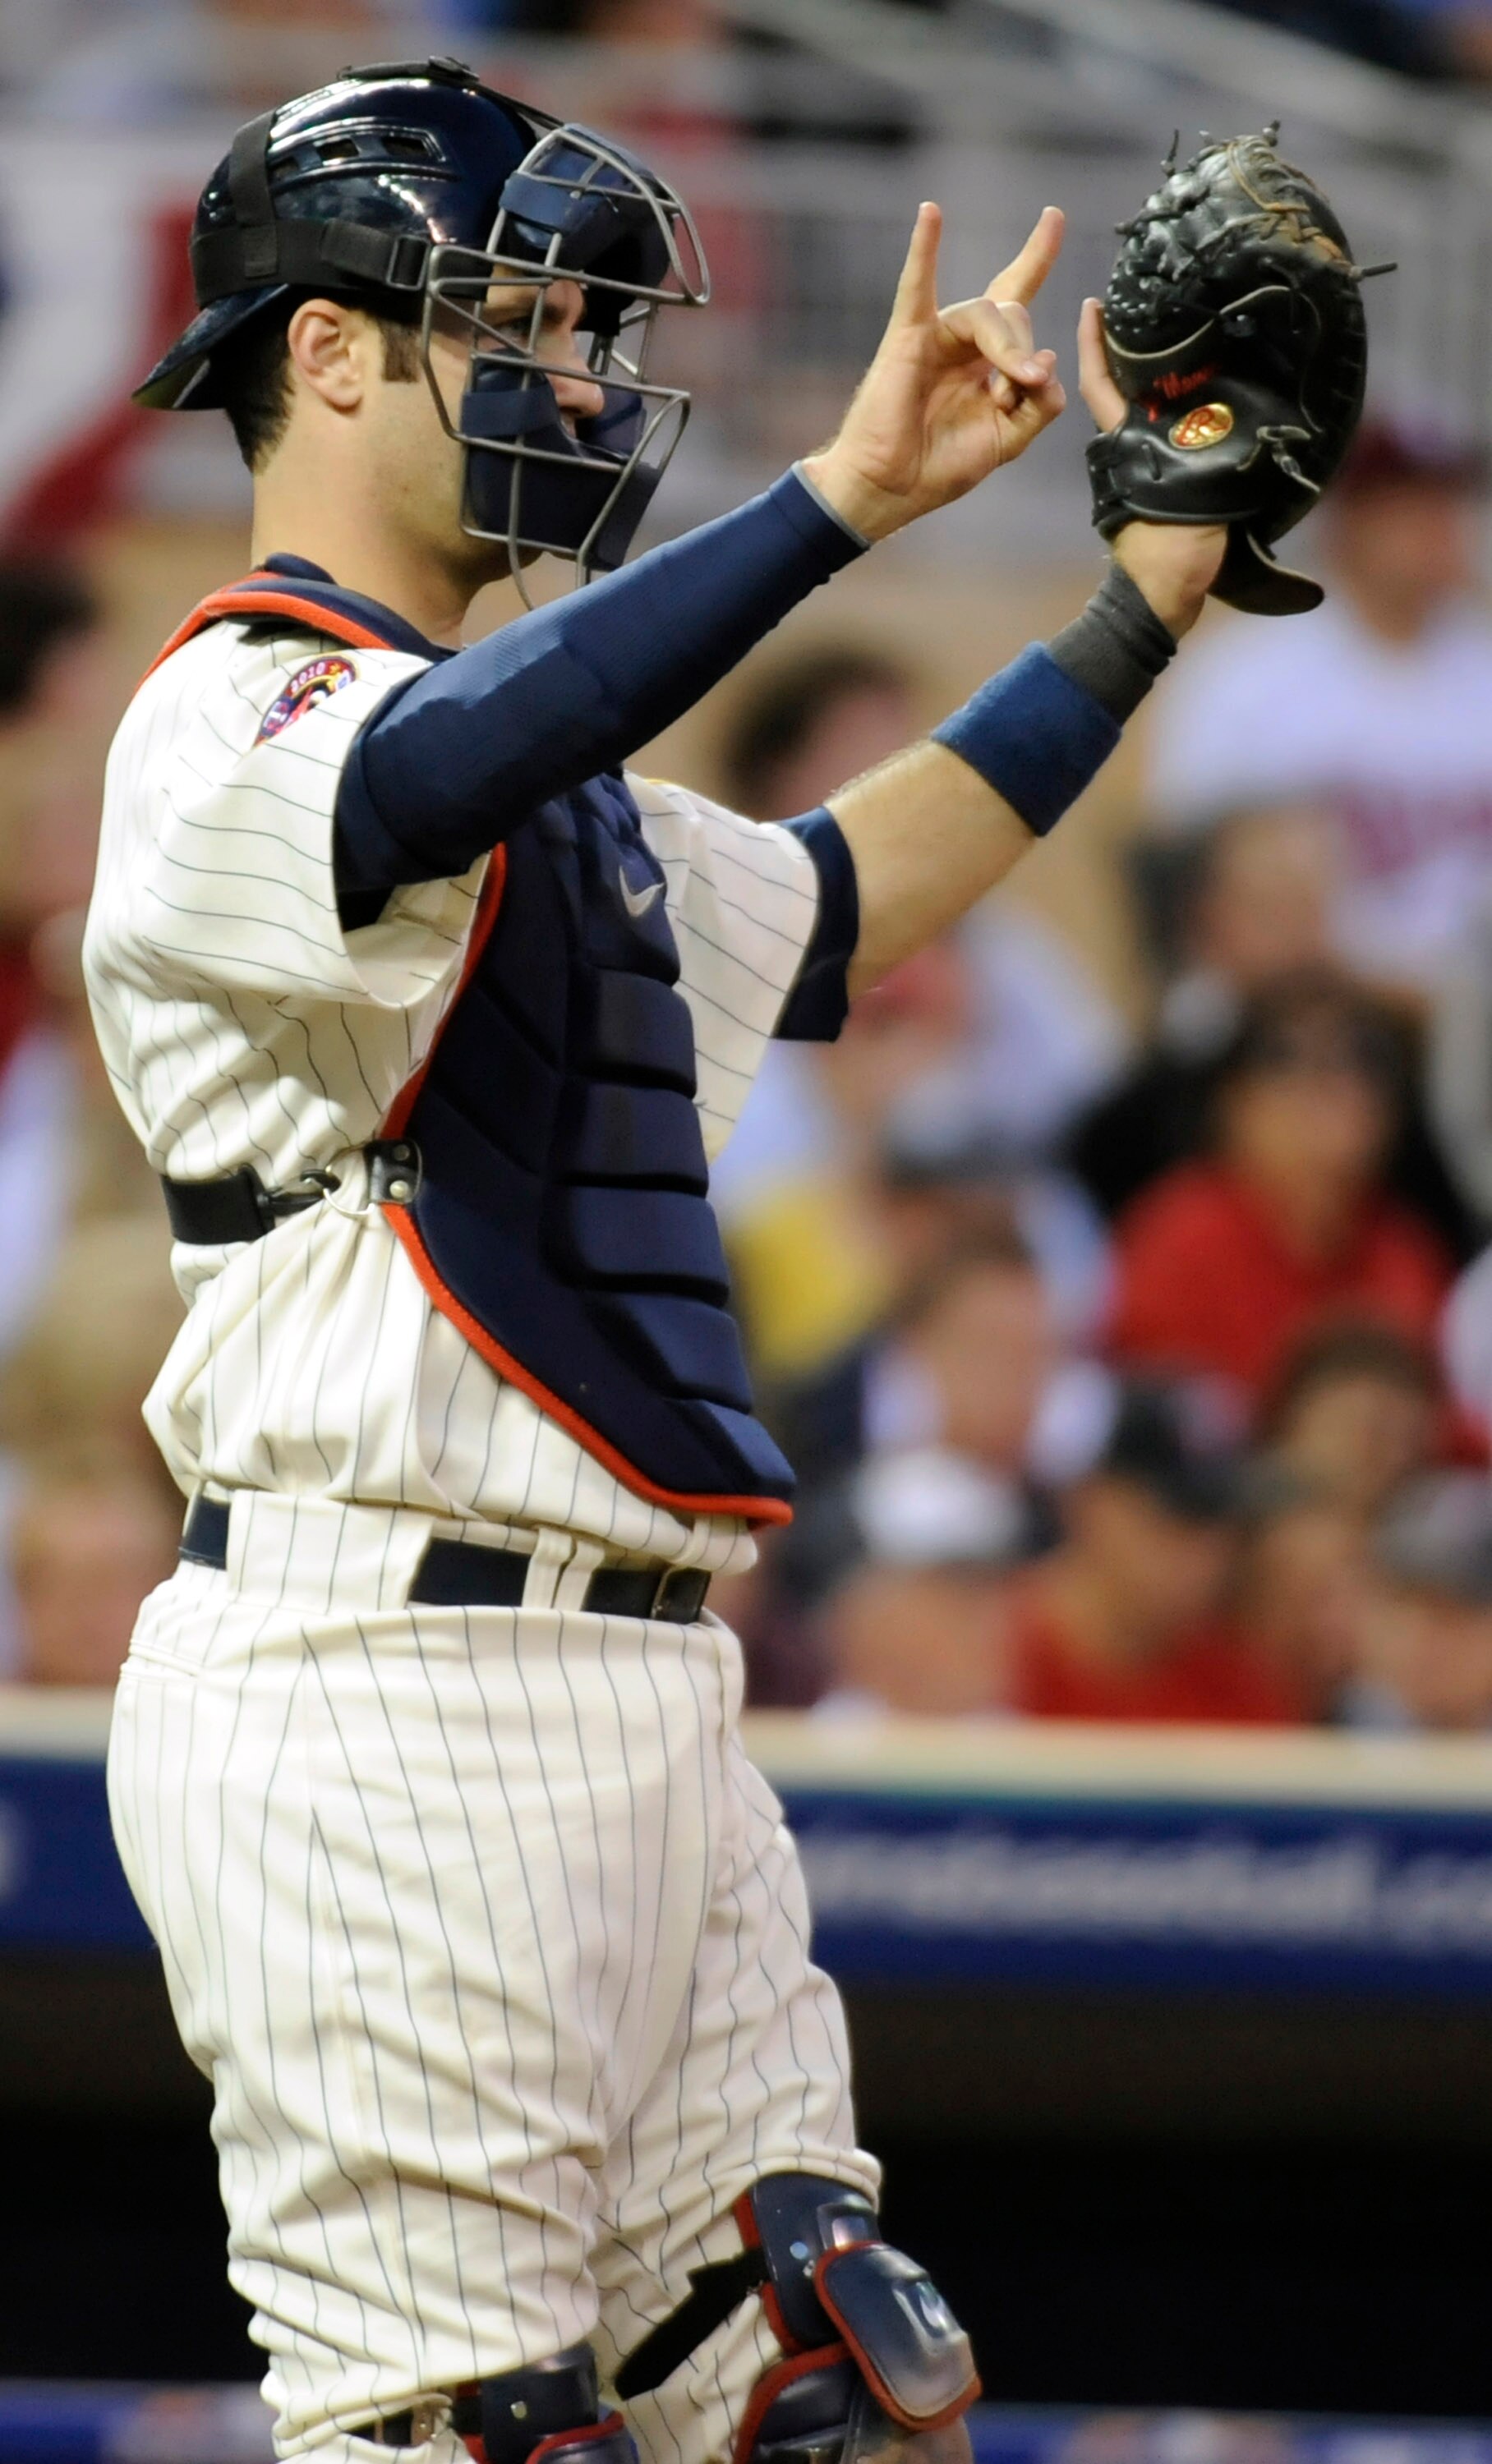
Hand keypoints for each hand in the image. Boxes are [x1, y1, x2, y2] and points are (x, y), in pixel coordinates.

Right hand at [803, 203, 1066, 543]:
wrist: (893, 489)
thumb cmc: (940, 466)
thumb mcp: (1009, 440)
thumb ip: (1039, 406)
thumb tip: (1047, 361)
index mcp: (986, 360)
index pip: (1016, 296)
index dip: (1036, 257)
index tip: (1053, 216)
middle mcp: (963, 340)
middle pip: (1014, 312)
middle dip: (1024, 355)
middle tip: (1015, 397)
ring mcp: (935, 334)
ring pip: (989, 313)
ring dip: (1007, 350)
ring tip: (1006, 390)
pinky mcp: (907, 337)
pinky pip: (917, 287)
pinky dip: (923, 249)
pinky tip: (931, 213)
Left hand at [1076, 295, 1225, 635]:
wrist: (1168, 592)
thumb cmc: (1168, 550)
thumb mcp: (1179, 492)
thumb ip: (1190, 455)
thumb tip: (1210, 416)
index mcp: (1123, 440)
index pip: (1099, 383)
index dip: (1094, 344)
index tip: (1093, 305)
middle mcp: (1130, 443)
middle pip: (1124, 383)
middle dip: (1130, 345)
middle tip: (1148, 300)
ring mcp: (1144, 458)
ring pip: (1145, 404)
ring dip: (1157, 371)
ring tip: (1183, 328)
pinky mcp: (1162, 474)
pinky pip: (1167, 428)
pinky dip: (1179, 404)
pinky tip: (1205, 378)